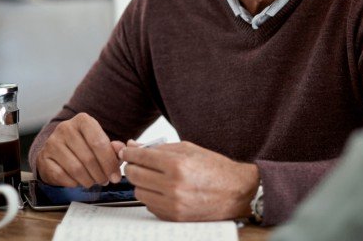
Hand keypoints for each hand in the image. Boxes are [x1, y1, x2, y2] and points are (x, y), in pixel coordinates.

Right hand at [35, 113, 121, 186]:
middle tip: (105, 180)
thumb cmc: (84, 145)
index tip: (116, 175)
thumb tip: (120, 150)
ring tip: (93, 181)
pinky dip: (73, 182)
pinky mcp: (43, 158)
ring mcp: (52, 143)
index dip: (109, 162)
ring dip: (88, 180)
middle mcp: (65, 128)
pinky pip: (61, 176)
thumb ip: (114, 147)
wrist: (58, 149)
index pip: (99, 143)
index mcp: (83, 120)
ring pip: (76, 169)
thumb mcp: (101, 142)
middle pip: (88, 158)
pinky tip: (78, 181)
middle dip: (100, 174)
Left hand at [118, 140, 259, 220]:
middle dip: (133, 167)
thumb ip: (159, 148)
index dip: (129, 153)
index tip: (126, 152)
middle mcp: (173, 186)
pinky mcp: (173, 217)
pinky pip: (149, 205)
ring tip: (153, 177)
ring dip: (141, 183)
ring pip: (138, 192)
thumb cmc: (215, 168)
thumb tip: (133, 146)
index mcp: (177, 165)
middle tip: (138, 163)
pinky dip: (151, 196)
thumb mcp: (188, 149)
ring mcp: (173, 204)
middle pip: (134, 175)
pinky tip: (163, 190)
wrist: (236, 192)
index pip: (140, 157)